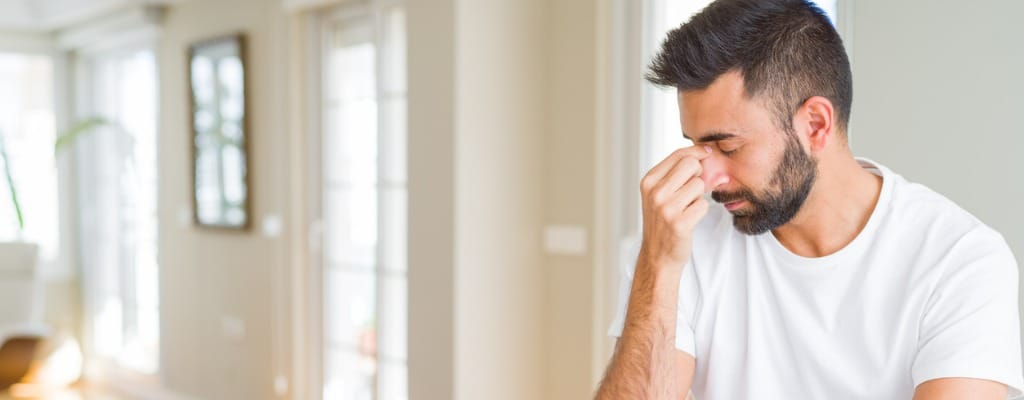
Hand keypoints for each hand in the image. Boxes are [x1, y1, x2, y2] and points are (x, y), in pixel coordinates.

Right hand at [638, 145, 711, 270]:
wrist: (658, 255)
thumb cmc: (662, 222)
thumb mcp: (659, 194)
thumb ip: (677, 174)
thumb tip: (708, 154)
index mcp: (649, 181)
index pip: (679, 155)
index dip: (697, 152)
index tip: (708, 152)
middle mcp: (655, 192)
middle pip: (691, 165)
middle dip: (699, 174)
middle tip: (694, 188)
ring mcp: (666, 208)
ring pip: (699, 186)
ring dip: (698, 196)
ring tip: (686, 208)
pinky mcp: (679, 223)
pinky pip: (703, 205)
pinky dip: (700, 212)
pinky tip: (689, 219)